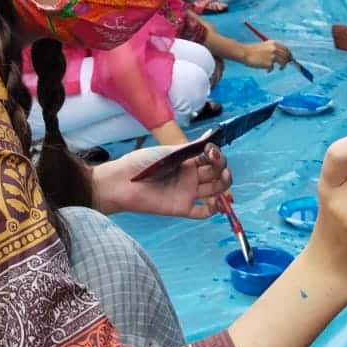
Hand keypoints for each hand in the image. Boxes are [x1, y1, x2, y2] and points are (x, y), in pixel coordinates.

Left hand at [90, 143, 231, 219]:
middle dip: (222, 167)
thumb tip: (211, 135)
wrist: (121, 182)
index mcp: (188, 160)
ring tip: (225, 178)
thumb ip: (190, 148)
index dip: (216, 155)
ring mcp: (187, 192)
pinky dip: (215, 209)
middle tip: (216, 162)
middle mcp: (191, 176)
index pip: (211, 159)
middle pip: (216, 173)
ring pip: (215, 190)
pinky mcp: (182, 207)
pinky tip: (218, 202)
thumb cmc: (141, 163)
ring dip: (224, 185)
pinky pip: (203, 212)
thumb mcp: (167, 152)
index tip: (210, 150)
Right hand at [243, 39, 291, 70]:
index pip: (286, 49)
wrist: (244, 53)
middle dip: (288, 61)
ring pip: (283, 62)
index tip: (290, 58)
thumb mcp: (264, 45)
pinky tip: (266, 70)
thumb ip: (273, 48)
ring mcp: (272, 56)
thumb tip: (281, 54)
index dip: (289, 54)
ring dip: (282, 67)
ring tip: (280, 69)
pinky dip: (270, 70)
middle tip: (285, 65)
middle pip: (287, 56)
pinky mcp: (269, 64)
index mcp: (273, 43)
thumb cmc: (252, 50)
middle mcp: (274, 49)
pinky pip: (273, 68)